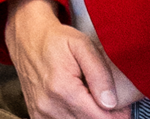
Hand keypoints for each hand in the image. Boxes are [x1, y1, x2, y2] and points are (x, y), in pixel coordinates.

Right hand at [4, 0, 139, 118]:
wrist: (27, 38)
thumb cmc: (56, 40)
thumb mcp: (82, 45)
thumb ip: (99, 73)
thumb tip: (110, 103)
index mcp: (63, 89)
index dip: (118, 116)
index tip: (122, 107)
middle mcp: (49, 106)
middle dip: (104, 117)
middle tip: (109, 103)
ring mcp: (41, 114)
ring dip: (88, 117)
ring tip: (91, 100)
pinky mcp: (37, 116)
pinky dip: (74, 118)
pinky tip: (77, 105)